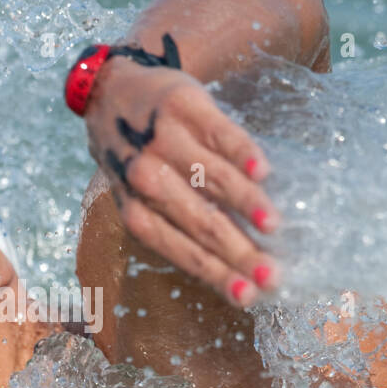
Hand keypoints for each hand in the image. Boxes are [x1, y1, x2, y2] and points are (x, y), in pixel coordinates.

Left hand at [83, 55, 278, 307]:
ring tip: (274, 226)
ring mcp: (164, 139)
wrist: (113, 91)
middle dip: (238, 252)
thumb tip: (234, 264)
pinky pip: (220, 133)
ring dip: (246, 204)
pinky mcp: (183, 105)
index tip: (247, 296)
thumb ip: (175, 222)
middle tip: (272, 275)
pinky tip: (263, 172)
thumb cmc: (137, 158)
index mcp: (134, 208)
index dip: (215, 273)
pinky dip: (241, 153)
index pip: (180, 248)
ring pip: (212, 178)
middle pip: (200, 221)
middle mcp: (145, 176)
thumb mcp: (138, 195)